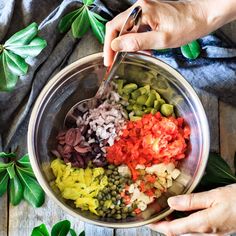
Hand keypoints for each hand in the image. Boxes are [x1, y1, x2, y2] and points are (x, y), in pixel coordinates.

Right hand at [104, 0, 235, 65]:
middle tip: (116, 61)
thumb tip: (116, 45)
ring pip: (127, 30)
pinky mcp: (149, 15)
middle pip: (118, 28)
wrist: (203, 16)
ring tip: (138, 55)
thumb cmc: (187, 26)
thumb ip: (137, 42)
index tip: (108, 60)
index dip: (108, 46)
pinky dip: (137, 41)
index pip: (114, 27)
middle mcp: (140, 8)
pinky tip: (146, 49)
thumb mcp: (161, 39)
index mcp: (141, 11)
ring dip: (128, 45)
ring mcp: (144, 11)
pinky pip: (136, 29)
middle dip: (116, 46)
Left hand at [148, 184, 235, 235]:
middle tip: (154, 217)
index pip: (173, 230)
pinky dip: (183, 226)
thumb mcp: (212, 196)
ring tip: (164, 216)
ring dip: (173, 227)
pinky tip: (182, 217)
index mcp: (201, 224)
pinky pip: (194, 232)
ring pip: (186, 234)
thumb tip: (171, 202)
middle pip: (178, 234)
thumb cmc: (235, 200)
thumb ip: (191, 201)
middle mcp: (204, 233)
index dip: (159, 226)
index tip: (149, 222)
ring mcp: (210, 234)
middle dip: (164, 227)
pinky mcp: (215, 231)